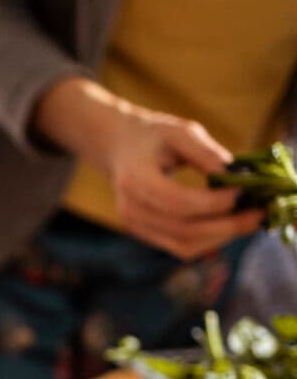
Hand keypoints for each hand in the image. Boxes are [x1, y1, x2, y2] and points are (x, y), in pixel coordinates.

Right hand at [104, 109, 264, 258]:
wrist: (120, 149)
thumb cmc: (153, 136)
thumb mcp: (181, 132)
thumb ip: (207, 153)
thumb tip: (238, 177)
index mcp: (135, 180)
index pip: (178, 202)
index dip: (214, 202)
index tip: (243, 192)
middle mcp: (131, 209)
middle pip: (183, 229)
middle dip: (226, 225)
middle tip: (258, 214)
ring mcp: (135, 226)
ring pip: (184, 245)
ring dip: (221, 237)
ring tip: (248, 220)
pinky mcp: (145, 235)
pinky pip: (180, 247)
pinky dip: (209, 240)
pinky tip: (228, 225)